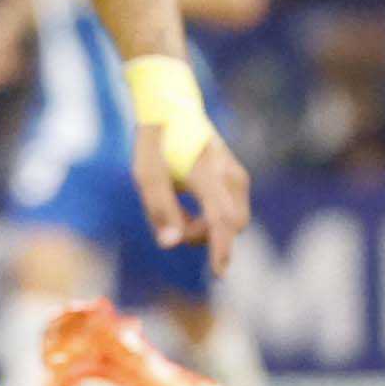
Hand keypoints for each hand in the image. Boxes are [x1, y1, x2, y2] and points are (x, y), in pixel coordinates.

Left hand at [133, 114, 251, 274]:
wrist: (173, 111)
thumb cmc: (156, 145)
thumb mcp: (146, 177)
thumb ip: (159, 211)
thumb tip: (170, 245)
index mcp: (206, 173)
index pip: (221, 219)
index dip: (220, 249)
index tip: (218, 274)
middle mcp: (229, 175)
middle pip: (230, 225)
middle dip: (204, 236)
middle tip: (173, 224)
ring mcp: (237, 175)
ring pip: (233, 219)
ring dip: (206, 226)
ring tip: (176, 208)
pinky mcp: (238, 177)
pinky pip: (231, 209)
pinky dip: (212, 216)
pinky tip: (188, 203)